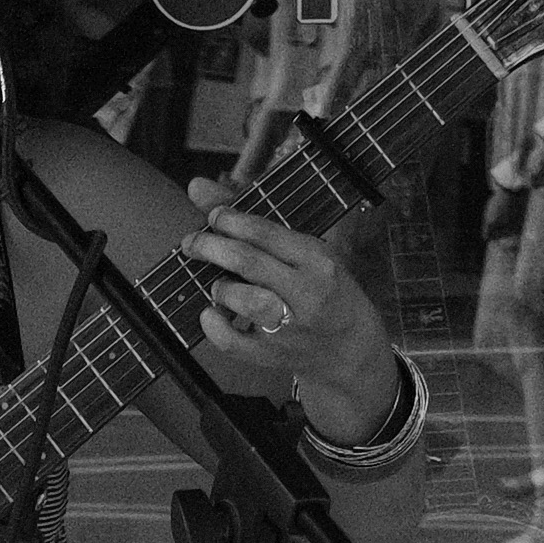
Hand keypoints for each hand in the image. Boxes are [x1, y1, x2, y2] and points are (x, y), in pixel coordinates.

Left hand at [185, 198, 394, 437]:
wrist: (352, 348)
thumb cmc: (324, 290)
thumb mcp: (305, 251)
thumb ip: (253, 222)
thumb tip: (196, 186)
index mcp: (317, 260)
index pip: (266, 233)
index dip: (231, 220)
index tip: (214, 217)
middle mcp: (307, 291)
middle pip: (248, 262)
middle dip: (211, 247)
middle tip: (192, 243)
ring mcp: (292, 327)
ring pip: (245, 301)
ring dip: (221, 288)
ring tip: (217, 285)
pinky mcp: (275, 355)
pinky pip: (234, 343)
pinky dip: (214, 327)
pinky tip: (209, 314)